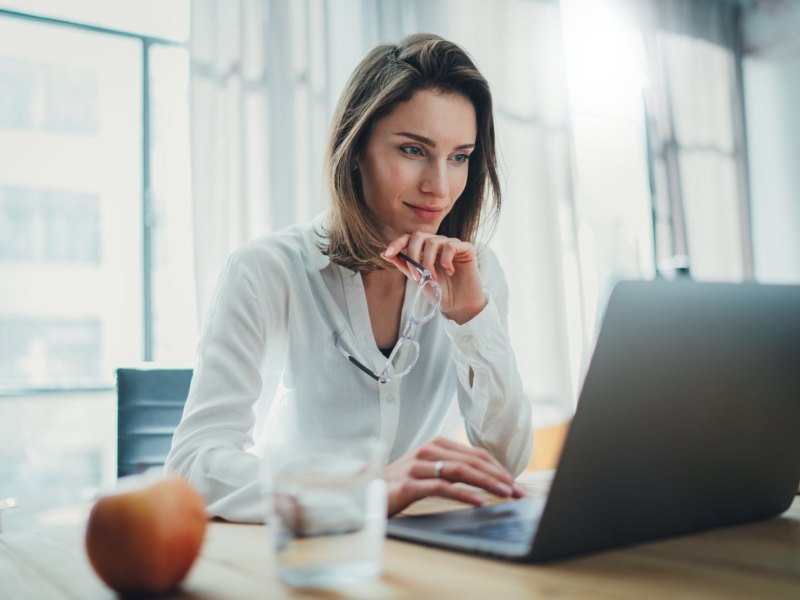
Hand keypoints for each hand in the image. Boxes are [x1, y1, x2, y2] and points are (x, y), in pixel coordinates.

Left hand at [381, 232, 486, 323]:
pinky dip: (446, 260)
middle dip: (413, 254)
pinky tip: (450, 272)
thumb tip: (383, 253)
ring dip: (429, 262)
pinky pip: (451, 246)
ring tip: (433, 278)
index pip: (409, 238)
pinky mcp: (466, 248)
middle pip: (419, 235)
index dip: (397, 243)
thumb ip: (404, 265)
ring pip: (433, 241)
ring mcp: (452, 244)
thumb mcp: (417, 279)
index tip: (388, 253)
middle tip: (416, 275)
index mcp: (425, 250)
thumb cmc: (440, 292)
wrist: (459, 305)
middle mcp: (438, 244)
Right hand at [384, 437, 524, 515]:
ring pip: (460, 470)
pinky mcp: (408, 484)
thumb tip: (485, 479)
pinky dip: (463, 494)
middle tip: (518, 491)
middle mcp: (428, 451)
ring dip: (487, 483)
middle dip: (499, 476)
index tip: (515, 483)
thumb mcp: (428, 471)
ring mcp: (417, 466)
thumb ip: (451, 470)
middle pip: (472, 460)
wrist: (364, 492)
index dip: (498, 468)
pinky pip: (441, 487)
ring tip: (505, 494)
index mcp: (436, 445)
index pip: (475, 454)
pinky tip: (478, 501)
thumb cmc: (400, 483)